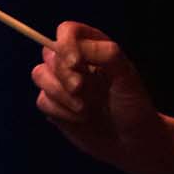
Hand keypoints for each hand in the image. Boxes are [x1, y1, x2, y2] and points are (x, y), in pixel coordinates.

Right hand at [31, 21, 173, 173]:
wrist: (132, 142)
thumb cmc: (133, 104)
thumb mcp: (127, 76)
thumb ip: (106, 54)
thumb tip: (78, 49)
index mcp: (95, 47)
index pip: (67, 31)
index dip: (65, 44)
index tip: (76, 64)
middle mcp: (76, 62)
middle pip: (49, 53)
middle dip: (63, 74)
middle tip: (82, 89)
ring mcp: (64, 84)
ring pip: (39, 75)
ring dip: (59, 93)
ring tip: (84, 109)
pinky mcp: (56, 105)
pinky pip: (42, 100)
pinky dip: (59, 111)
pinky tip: (80, 119)